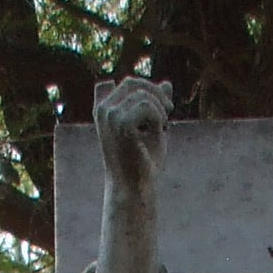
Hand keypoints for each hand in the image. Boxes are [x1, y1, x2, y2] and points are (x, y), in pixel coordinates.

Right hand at [95, 74, 172, 189]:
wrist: (134, 189)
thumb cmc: (142, 163)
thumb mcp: (151, 129)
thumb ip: (156, 105)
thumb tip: (168, 84)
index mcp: (103, 110)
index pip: (128, 84)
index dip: (148, 88)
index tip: (163, 107)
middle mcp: (103, 110)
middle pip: (133, 83)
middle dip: (156, 95)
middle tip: (169, 112)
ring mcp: (109, 115)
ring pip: (142, 94)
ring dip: (159, 109)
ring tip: (163, 128)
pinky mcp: (120, 123)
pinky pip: (146, 106)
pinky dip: (158, 117)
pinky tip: (159, 132)